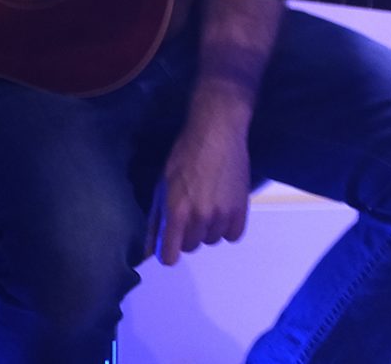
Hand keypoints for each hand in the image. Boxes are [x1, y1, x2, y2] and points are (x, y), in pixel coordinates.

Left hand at [147, 111, 251, 265]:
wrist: (217, 133)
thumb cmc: (184, 156)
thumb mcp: (161, 187)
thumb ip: (155, 221)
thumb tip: (148, 251)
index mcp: (176, 213)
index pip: (170, 257)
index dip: (167, 252)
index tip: (169, 244)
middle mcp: (200, 218)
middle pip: (191, 247)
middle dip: (187, 234)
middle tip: (189, 213)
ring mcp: (223, 214)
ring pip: (212, 240)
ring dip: (208, 229)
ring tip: (208, 207)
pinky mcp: (242, 207)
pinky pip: (233, 235)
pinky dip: (227, 228)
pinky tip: (223, 212)